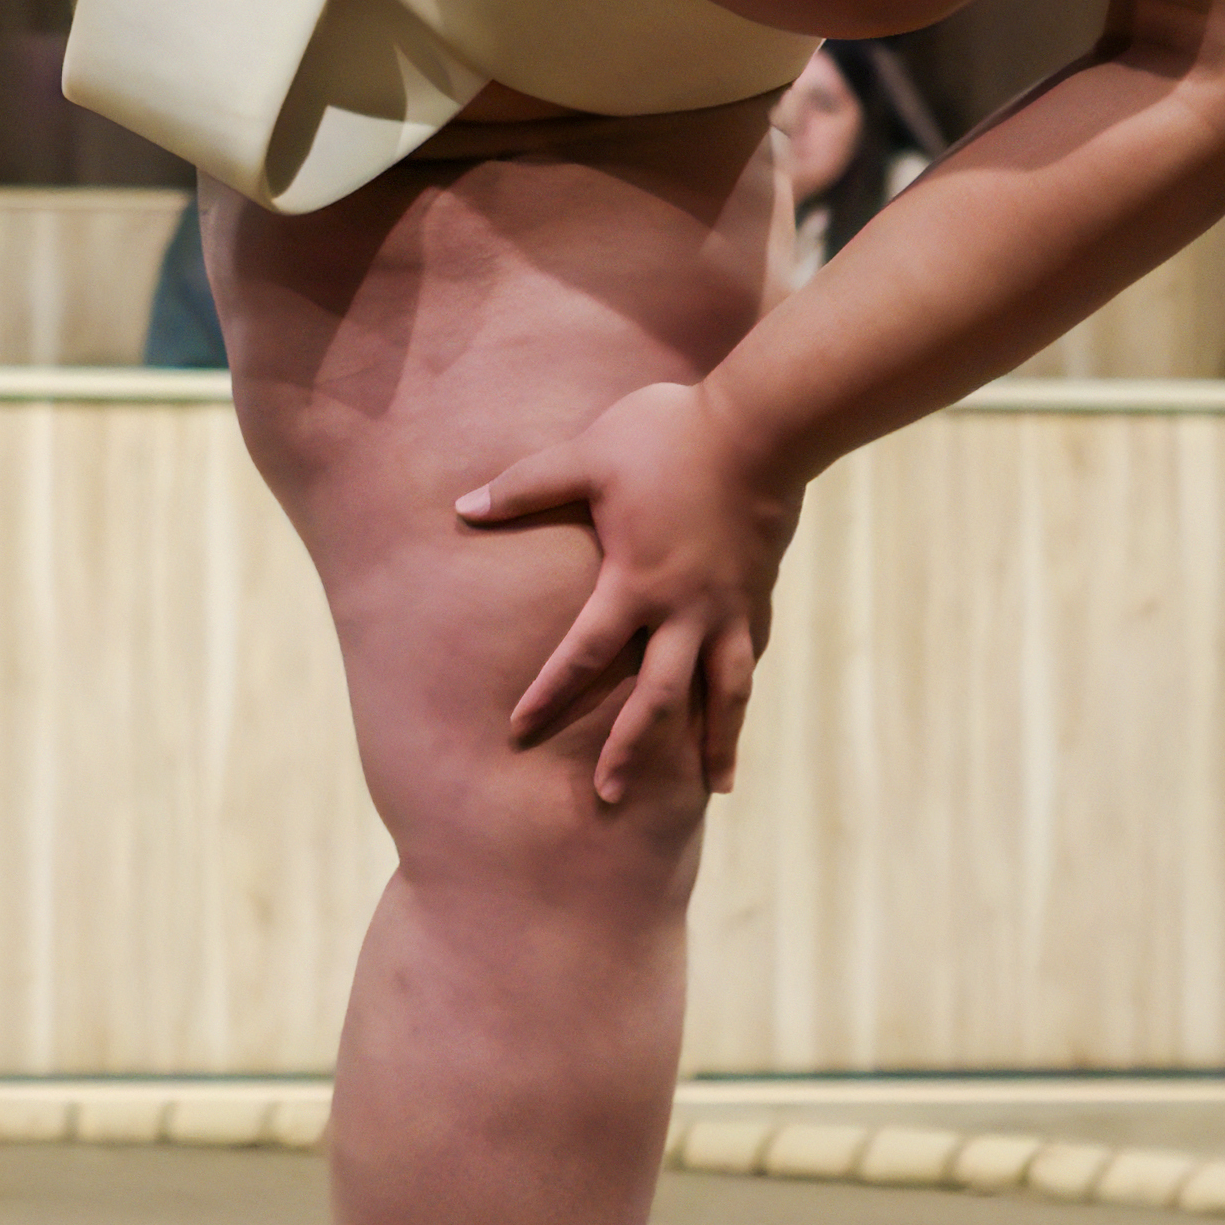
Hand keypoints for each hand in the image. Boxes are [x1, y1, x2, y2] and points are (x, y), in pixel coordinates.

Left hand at [454, 380, 804, 801]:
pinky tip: (735, 713)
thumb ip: (526, 487)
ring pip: (724, 693)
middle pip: (658, 700)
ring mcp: (730, 608)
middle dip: (631, 751)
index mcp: (637, 584)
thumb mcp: (587, 455)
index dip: (549, 693)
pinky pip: (750, 657)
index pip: (583, 654)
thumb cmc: (668, 436)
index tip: (519, 730)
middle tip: (609, 798)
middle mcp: (686, 611)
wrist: (762, 426)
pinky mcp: (759, 595)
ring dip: (716, 744)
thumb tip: (463, 506)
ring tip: (716, 790)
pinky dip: (740, 691)